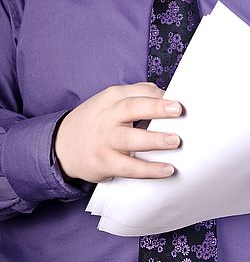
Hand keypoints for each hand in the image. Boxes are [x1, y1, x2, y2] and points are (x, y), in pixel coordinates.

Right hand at [55, 82, 181, 182]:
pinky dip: (149, 169)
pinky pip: (130, 168)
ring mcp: (105, 141)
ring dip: (155, 140)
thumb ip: (136, 94)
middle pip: (132, 108)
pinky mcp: (104, 163)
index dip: (159, 95)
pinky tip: (167, 169)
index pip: (137, 92)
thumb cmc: (94, 121)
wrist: (60, 145)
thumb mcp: (109, 100)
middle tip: (178, 110)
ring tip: (175, 141)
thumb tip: (166, 94)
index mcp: (111, 97)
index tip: (178, 101)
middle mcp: (107, 117)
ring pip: (131, 139)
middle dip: (156, 108)